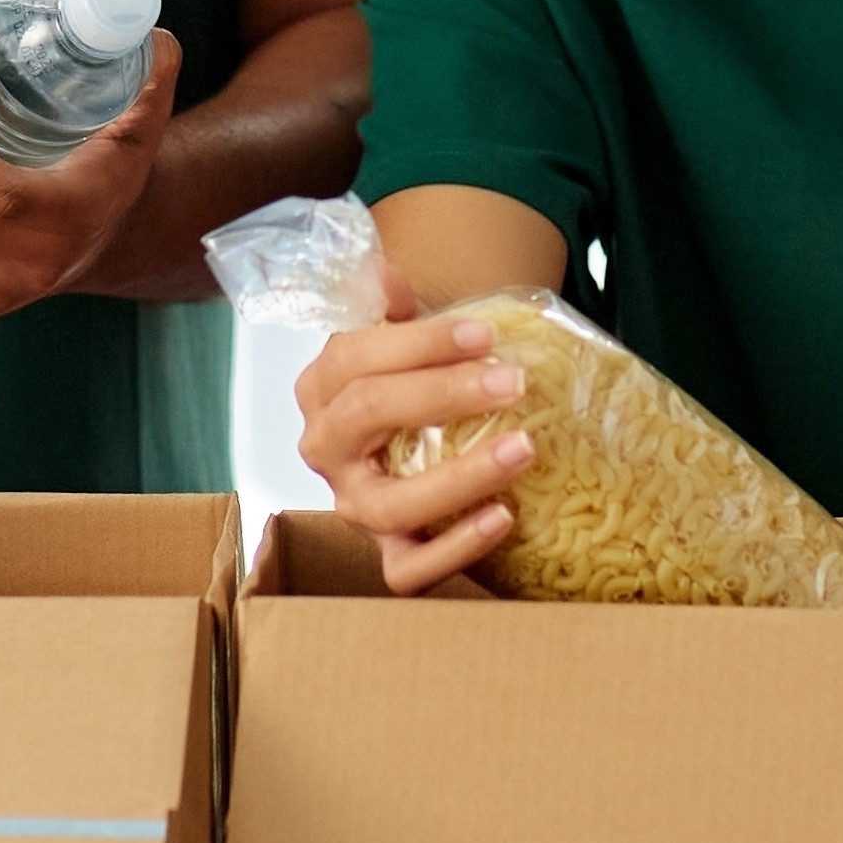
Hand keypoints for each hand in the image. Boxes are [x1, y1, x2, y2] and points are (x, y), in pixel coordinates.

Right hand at [291, 279, 531, 595]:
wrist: (408, 452)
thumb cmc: (407, 389)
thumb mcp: (397, 343)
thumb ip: (392, 310)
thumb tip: (386, 273)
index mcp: (321, 388)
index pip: (355, 357)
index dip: (420, 342)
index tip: (486, 333)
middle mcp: (325, 450)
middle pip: (368, 414)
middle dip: (444, 393)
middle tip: (512, 381)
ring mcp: (351, 508)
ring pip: (388, 502)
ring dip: (459, 476)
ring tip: (522, 449)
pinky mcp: (384, 557)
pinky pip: (408, 569)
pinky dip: (455, 548)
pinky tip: (503, 517)